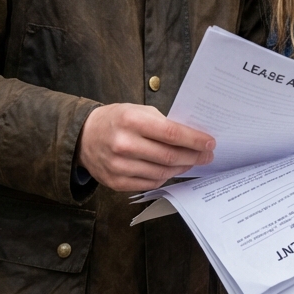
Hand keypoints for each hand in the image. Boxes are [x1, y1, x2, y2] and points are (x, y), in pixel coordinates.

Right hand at [76, 103, 214, 191]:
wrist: (83, 137)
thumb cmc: (116, 120)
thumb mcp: (137, 111)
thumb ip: (162, 123)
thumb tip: (191, 137)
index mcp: (130, 121)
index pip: (171, 133)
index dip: (194, 140)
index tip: (210, 142)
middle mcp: (124, 144)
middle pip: (169, 155)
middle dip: (193, 156)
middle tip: (207, 156)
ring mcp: (119, 166)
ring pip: (162, 171)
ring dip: (182, 167)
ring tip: (192, 162)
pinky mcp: (116, 182)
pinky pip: (150, 182)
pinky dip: (165, 176)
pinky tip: (172, 169)